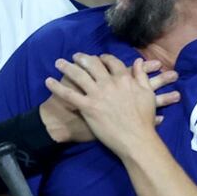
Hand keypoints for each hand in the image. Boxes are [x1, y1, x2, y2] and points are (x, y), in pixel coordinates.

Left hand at [46, 55, 161, 156]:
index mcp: (124, 78)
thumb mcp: (148, 94)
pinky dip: (57, 87)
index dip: (104, 58)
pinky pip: (69, 94)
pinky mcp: (88, 107)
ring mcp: (97, 95)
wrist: (137, 139)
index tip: (99, 58)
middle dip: (83, 58)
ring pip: (78, 76)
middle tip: (76, 56)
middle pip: (92, 65)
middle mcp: (109, 83)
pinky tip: (48, 81)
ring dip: (67, 67)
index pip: (112, 62)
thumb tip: (138, 61)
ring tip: (59, 63)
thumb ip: (141, 76)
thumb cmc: (145, 119)